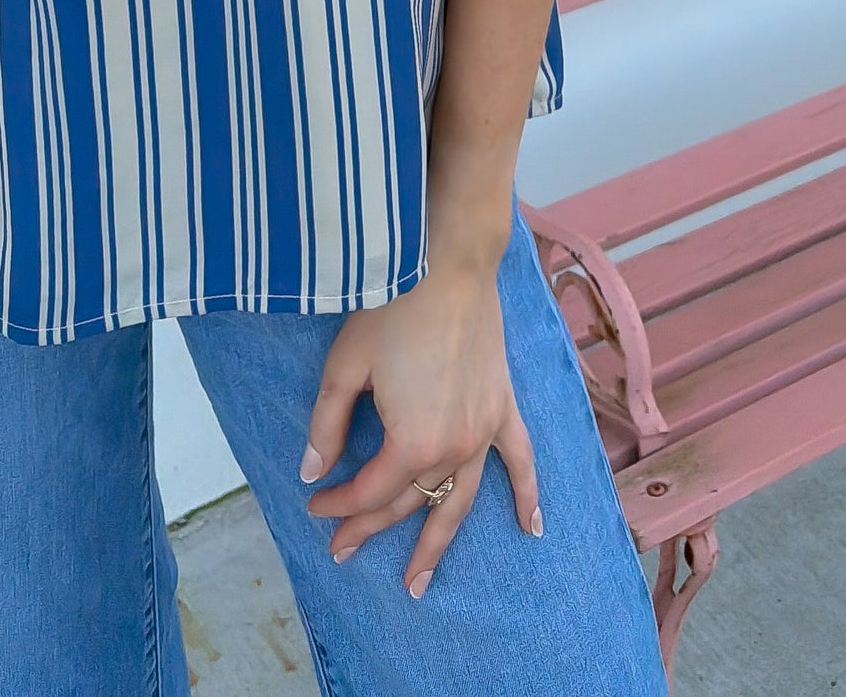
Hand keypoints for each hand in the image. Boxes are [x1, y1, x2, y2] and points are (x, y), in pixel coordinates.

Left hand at [300, 251, 541, 596]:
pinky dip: (527, 496)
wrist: (447, 263)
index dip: (338, 502)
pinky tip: (532, 529)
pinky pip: (519, 461)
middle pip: (409, 501)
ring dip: (438, 542)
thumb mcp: (345, 368)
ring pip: (459, 500)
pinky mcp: (503, 408)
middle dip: (371, 527)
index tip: (315, 502)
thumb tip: (312, 473)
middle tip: (342, 550)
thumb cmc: (392, 309)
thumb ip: (327, 427)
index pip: (370, 490)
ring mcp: (484, 431)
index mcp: (412, 443)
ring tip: (419, 581)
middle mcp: (454, 448)